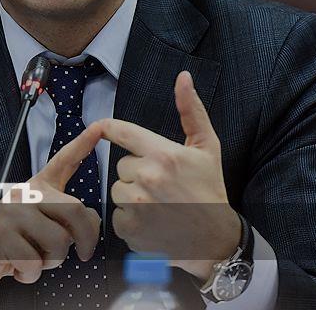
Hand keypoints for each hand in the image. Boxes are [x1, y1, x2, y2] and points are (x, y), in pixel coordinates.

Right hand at [0, 126, 101, 297]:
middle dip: (86, 238)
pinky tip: (16, 268)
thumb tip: (91, 223)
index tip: (98, 127)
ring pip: (59, 241)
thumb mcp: (38, 225)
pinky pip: (35, 262)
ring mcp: (12, 212)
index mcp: (36, 188)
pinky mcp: (1, 235)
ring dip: (52, 262)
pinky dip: (30, 274)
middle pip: (75, 210)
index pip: (62, 162)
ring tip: (35, 260)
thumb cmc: (9, 242)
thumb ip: (64, 219)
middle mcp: (26, 194)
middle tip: (84, 254)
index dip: (82, 144)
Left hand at [88, 71, 240, 280]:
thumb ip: (191, 110)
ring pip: (117, 190)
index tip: (100, 127)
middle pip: (122, 166)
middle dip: (136, 172)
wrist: (215, 238)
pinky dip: (130, 219)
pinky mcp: (132, 228)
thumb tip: (183, 77)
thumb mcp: (207, 146)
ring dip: (131, 195)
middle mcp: (148, 177)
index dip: (108, 127)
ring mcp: (138, 205)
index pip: (123, 132)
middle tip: (161, 184)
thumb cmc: (210, 189)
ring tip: (157, 203)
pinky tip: (152, 221)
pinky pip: (117, 215)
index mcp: (163, 154)